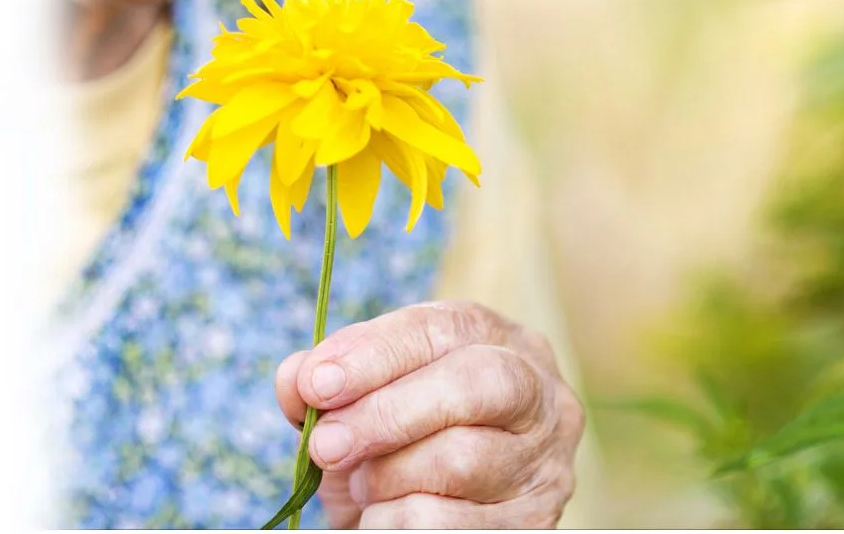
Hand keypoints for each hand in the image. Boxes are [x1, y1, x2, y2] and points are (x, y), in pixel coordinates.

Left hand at [272, 300, 582, 528]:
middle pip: (473, 384)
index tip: (316, 384)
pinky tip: (381, 517)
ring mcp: (546, 461)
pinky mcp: (537, 522)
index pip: (439, 328)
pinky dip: (397, 522)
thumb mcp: (358, 400)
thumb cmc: (393, 442)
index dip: (373, 354)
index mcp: (493, 339)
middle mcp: (538, 393)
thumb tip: (297, 378)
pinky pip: (453, 523)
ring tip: (362, 485)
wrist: (429, 517)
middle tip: (326, 445)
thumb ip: (325, 380)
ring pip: (462, 459)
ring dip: (388, 476)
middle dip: (387, 414)